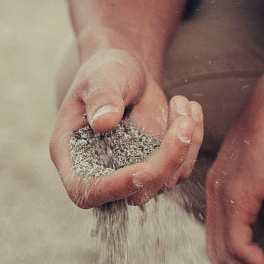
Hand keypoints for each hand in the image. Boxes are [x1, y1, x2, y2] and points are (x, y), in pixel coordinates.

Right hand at [50, 48, 203, 207]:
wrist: (126, 72)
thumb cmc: (106, 71)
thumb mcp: (101, 77)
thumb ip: (101, 97)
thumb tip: (104, 122)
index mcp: (71, 155)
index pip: (85, 190)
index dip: (113, 188)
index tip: (144, 170)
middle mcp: (99, 172)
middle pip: (133, 192)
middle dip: (165, 162)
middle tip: (183, 122)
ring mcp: (130, 173)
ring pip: (164, 182)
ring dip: (184, 146)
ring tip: (182, 102)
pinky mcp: (156, 168)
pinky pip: (181, 169)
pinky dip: (192, 141)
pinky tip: (190, 109)